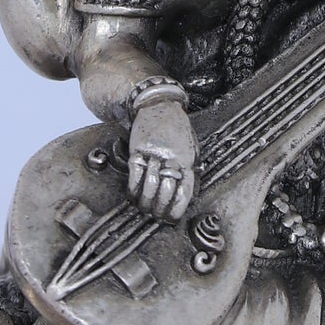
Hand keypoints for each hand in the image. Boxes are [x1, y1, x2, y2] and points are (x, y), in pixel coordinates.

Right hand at [126, 95, 196, 219]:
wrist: (159, 105)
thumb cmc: (177, 130)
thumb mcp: (191, 149)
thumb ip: (188, 170)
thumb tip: (185, 196)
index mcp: (187, 161)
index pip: (184, 192)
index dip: (177, 209)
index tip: (172, 220)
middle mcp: (171, 159)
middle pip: (165, 192)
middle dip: (160, 210)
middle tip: (157, 218)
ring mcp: (153, 154)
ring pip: (148, 186)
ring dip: (145, 203)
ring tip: (145, 210)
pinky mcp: (138, 149)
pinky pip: (134, 174)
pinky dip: (133, 190)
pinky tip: (133, 197)